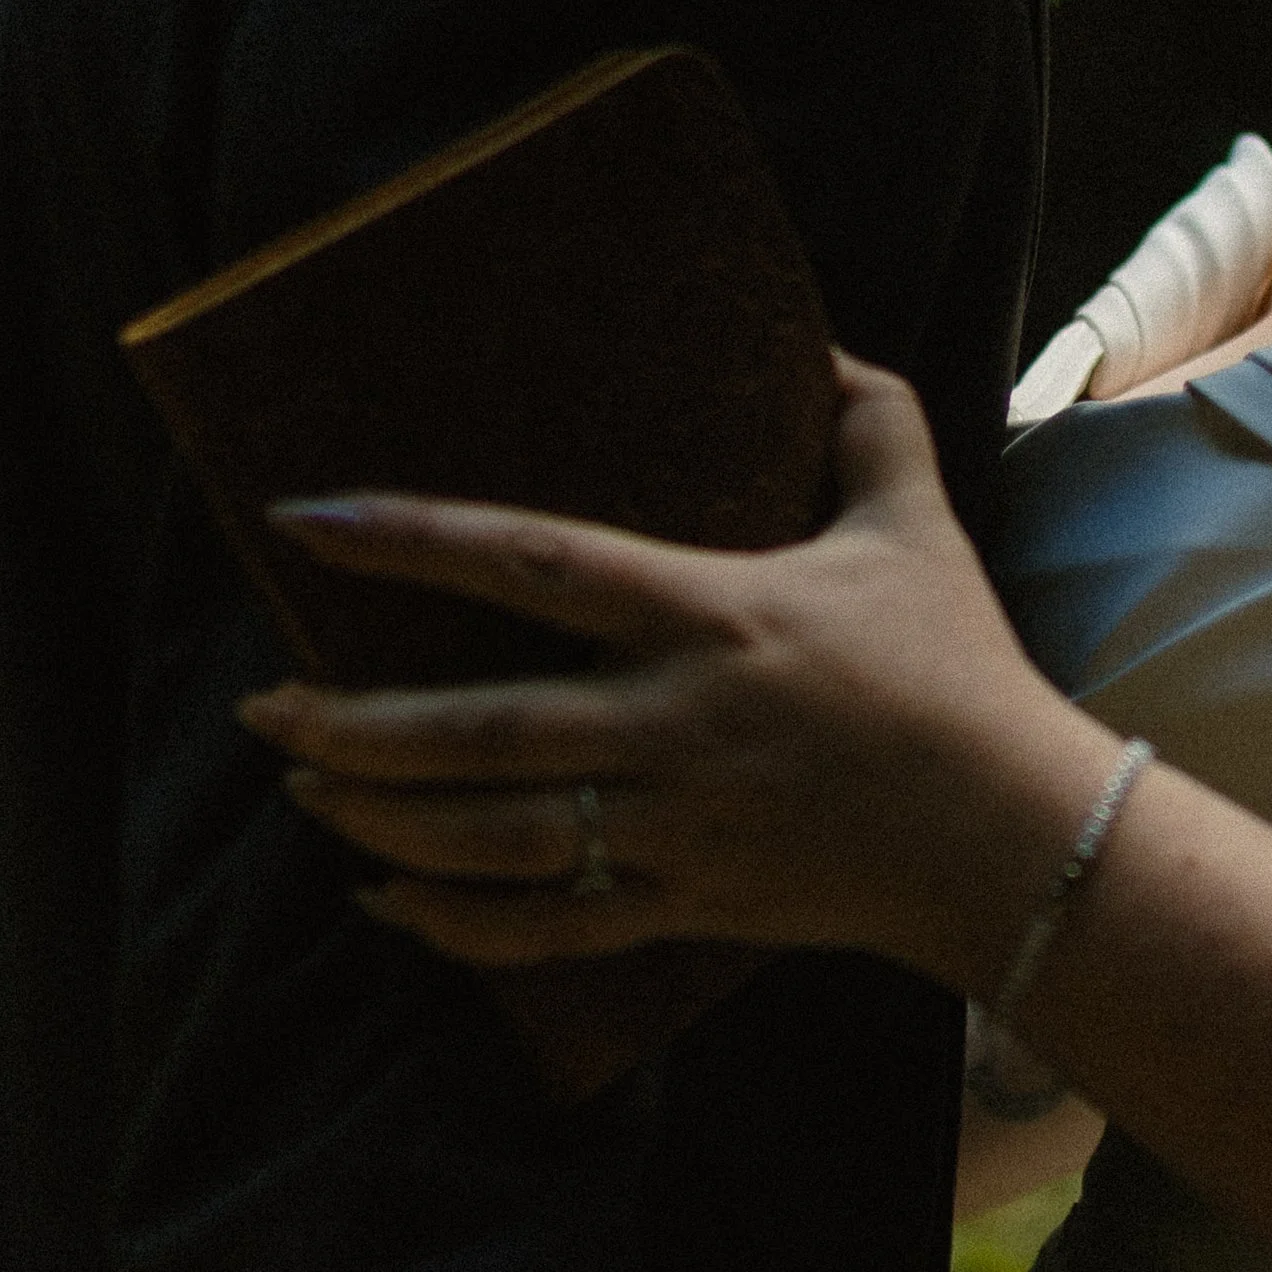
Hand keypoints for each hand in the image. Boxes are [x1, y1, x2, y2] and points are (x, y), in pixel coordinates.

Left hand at [237, 361, 1115, 986]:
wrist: (1011, 836)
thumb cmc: (958, 667)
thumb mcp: (918, 521)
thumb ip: (870, 420)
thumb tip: (821, 341)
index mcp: (715, 614)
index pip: (535, 563)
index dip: (414, 537)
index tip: (309, 520)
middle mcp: (676, 723)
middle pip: (477, 728)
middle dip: (348, 725)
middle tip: (261, 707)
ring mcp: (674, 827)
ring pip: (486, 838)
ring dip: (376, 820)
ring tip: (303, 789)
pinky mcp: (683, 906)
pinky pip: (537, 931)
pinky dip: (445, 926)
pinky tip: (382, 900)